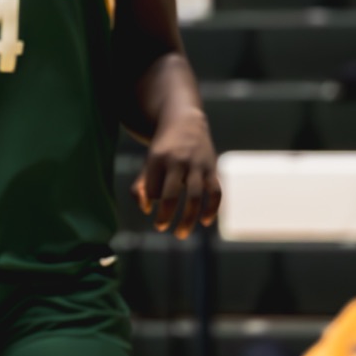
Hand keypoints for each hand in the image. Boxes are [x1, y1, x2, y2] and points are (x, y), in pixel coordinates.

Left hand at [134, 107, 219, 238]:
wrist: (185, 121)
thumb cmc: (163, 149)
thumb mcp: (148, 162)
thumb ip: (140, 186)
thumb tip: (146, 209)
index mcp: (157, 158)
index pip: (152, 190)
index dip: (151, 201)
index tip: (151, 207)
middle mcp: (178, 161)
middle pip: (171, 195)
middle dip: (165, 215)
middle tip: (159, 228)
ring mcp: (197, 165)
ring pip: (195, 197)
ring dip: (188, 219)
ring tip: (180, 234)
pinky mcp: (212, 169)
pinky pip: (216, 192)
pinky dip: (212, 209)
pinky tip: (205, 222)